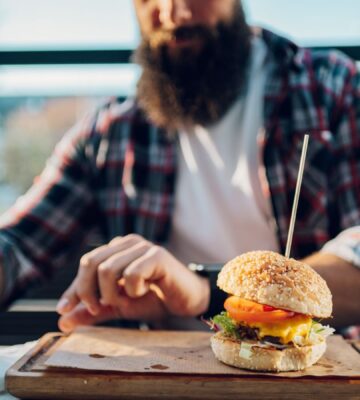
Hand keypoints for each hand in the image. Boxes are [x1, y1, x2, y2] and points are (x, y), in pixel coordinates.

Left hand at [57, 234, 209, 331]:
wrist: (186, 301)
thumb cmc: (153, 299)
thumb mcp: (118, 306)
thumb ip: (93, 311)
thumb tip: (63, 321)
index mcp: (117, 249)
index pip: (86, 264)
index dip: (74, 288)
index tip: (63, 310)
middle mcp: (127, 243)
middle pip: (91, 262)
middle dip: (87, 292)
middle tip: (98, 309)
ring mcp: (143, 247)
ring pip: (107, 270)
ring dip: (112, 294)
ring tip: (126, 300)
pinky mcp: (157, 255)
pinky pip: (131, 274)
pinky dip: (133, 291)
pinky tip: (143, 291)